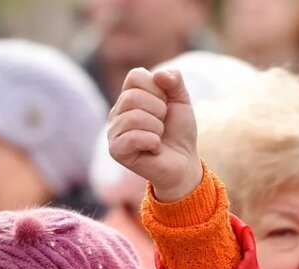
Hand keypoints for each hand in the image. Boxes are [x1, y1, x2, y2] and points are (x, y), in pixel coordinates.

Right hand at [108, 68, 202, 201]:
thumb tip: (159, 75)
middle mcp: (117, 112)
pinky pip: (133, 137)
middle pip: (133, 97)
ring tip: (158, 137)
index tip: (165, 105)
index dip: (157, 89)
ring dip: (156, 128)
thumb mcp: (182, 100)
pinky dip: (152, 142)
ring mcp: (114, 132)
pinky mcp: (116, 151)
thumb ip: (174, 80)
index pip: (135, 76)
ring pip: (134, 117)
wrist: (184, 163)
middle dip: (158, 111)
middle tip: (162, 125)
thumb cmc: (179, 132)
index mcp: (129, 96)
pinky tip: (154, 148)